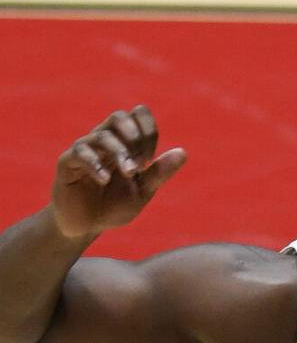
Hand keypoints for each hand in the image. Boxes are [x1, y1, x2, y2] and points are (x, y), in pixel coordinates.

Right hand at [51, 107, 185, 240]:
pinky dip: (95, 164)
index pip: (138, 117)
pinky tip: (105, 179)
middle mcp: (104, 141)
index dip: (148, 131)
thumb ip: (159, 172)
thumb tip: (183, 152)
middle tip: (143, 161)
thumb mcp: (143, 190)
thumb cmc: (114, 205)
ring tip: (129, 173)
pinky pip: (80, 153)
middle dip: (134, 135)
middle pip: (118, 116)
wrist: (87, 225)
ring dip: (119, 152)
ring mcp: (85, 150)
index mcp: (125, 144)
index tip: (150, 158)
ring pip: (101, 135)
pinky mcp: (68, 163)